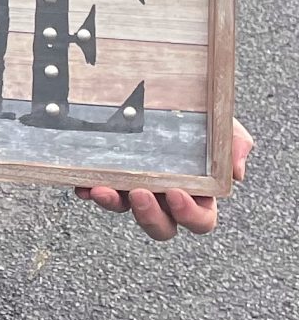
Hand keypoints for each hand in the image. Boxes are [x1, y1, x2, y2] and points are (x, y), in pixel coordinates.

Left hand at [75, 123, 252, 240]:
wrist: (171, 92)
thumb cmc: (202, 118)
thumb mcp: (223, 125)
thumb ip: (234, 144)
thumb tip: (237, 172)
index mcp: (199, 194)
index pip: (200, 220)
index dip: (190, 215)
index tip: (176, 194)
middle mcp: (165, 198)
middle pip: (160, 226)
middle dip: (149, 216)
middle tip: (139, 193)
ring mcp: (135, 189)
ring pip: (124, 210)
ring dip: (113, 203)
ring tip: (103, 188)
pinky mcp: (110, 177)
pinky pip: (98, 191)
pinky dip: (89, 189)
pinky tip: (83, 183)